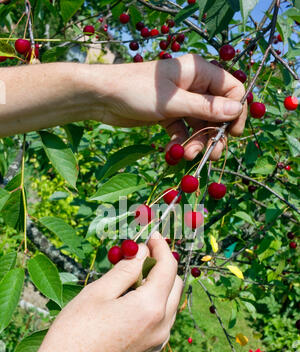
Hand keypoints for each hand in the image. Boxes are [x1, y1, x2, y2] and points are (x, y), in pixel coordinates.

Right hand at [0, 233, 181, 351]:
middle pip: (175, 285)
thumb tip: (142, 253)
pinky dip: (154, 305)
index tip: (151, 236)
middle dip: (163, 266)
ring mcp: (158, 343)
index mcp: (151, 307)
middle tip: (141, 255)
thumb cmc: (75, 331)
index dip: (161, 248)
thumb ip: (126, 269)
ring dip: (159, 286)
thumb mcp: (99, 292)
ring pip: (170, 304)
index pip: (168, 268)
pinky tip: (132, 301)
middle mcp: (162, 327)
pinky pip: (162, 321)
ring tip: (133, 277)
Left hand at [89, 54, 246, 159]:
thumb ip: (205, 108)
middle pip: (217, 112)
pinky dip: (181, 143)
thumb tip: (236, 111)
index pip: (231, 90)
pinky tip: (173, 152)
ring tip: (188, 156)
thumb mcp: (173, 102)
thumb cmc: (136, 91)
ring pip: (200, 125)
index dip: (235, 112)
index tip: (233, 133)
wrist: (102, 97)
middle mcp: (193, 85)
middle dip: (214, 134)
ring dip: (197, 142)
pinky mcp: (168, 115)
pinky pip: (183, 131)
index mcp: (198, 72)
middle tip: (211, 155)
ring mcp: (181, 101)